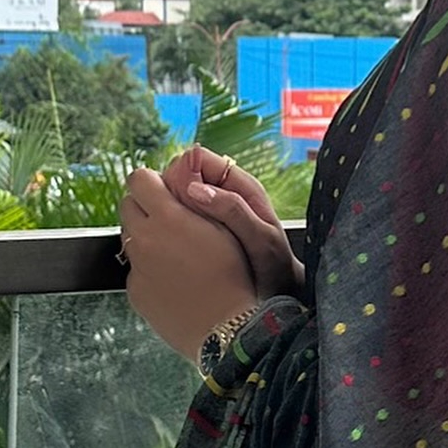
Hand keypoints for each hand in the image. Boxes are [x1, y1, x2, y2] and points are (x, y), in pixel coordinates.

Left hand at [119, 167, 258, 362]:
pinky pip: (136, 271)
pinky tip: (177, 282)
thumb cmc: (236, 277)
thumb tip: (181, 181)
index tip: (166, 192)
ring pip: (130, 239)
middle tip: (173, 222)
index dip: (153, 182)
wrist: (228, 329)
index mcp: (168, 217)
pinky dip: (151, 271)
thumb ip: (199, 199)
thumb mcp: (227, 228)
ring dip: (147, 239)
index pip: (138, 179)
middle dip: (146, 208)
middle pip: (127, 206)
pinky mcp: (135, 292)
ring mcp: (136, 267)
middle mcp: (144, 239)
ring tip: (179, 255)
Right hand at [162, 145, 305, 300]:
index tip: (176, 198)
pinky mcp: (202, 226)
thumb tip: (195, 188)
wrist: (279, 289)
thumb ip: (231, 210)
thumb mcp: (258, 238)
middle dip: (170, 192)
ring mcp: (211, 209)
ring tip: (174, 234)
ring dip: (168, 209)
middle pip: (180, 175)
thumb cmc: (275, 265)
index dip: (179, 173)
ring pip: (176, 196)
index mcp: (240, 185)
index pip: (195, 158)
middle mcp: (223, 192)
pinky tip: (173, 243)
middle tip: (174, 220)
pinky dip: (171, 224)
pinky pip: (178, 216)